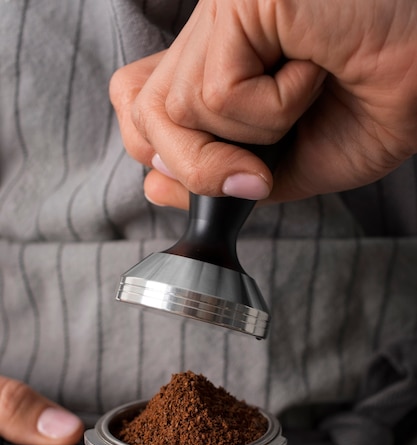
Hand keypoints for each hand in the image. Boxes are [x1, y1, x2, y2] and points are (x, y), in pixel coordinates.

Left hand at [110, 0, 416, 206]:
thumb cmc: (374, 106)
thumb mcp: (285, 164)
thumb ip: (218, 175)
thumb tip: (154, 185)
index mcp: (219, 58)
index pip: (137, 100)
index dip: (162, 148)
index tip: (228, 173)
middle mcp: (213, 28)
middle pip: (144, 111)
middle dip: (199, 166)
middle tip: (262, 168)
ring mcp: (224, 8)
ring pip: (181, 108)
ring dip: (255, 135)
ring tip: (307, 94)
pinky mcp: (241, 0)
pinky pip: (221, 91)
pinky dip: (275, 109)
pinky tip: (314, 69)